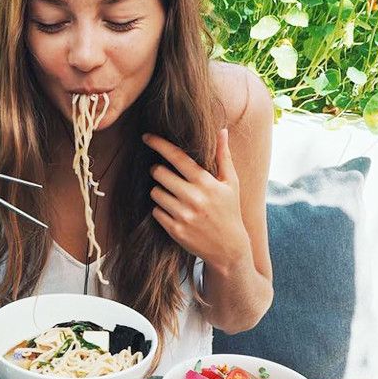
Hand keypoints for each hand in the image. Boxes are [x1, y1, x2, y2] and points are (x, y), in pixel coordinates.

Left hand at [146, 128, 249, 272]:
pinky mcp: (175, 230)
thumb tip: (222, 131)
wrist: (229, 248)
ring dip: (159, 191)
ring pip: (155, 193)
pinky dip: (160, 209)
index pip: (177, 157)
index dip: (159, 144)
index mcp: (206, 182)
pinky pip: (156, 211)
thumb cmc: (230, 211)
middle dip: (158, 170)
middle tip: (162, 173)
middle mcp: (194, 197)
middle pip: (160, 173)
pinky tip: (172, 210)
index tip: (146, 136)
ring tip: (171, 194)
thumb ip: (223, 156)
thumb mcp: (231, 183)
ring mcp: (183, 215)